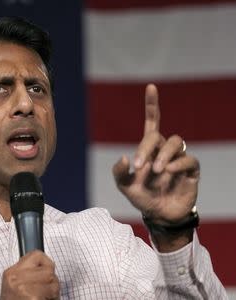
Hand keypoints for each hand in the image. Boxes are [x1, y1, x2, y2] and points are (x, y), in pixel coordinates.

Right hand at [0, 250, 58, 299]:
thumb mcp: (13, 285)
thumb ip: (27, 273)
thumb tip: (48, 266)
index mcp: (11, 273)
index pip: (37, 255)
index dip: (46, 263)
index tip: (47, 272)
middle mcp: (15, 279)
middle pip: (49, 271)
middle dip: (52, 282)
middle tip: (47, 292)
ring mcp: (23, 289)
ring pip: (54, 283)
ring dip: (54, 293)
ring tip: (44, 298)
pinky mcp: (32, 298)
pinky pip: (52, 296)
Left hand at [112, 84, 199, 224]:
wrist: (159, 216)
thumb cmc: (142, 197)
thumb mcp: (124, 186)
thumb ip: (119, 172)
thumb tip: (125, 157)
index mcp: (148, 149)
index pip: (152, 122)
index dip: (152, 105)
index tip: (150, 87)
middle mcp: (164, 150)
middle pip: (160, 136)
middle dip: (147, 148)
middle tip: (140, 166)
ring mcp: (178, 159)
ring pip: (176, 143)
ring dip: (164, 155)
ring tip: (156, 170)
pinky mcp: (191, 171)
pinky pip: (189, 160)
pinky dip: (178, 164)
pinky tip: (168, 172)